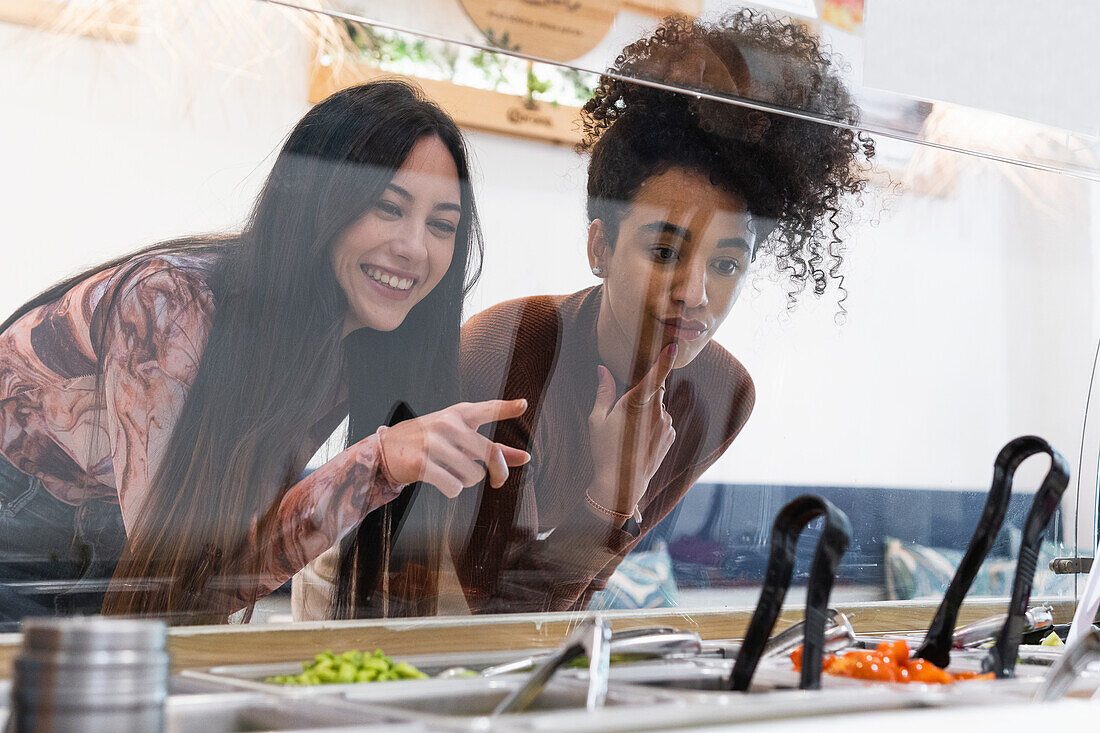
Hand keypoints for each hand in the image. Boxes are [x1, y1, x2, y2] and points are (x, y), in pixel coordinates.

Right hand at [378, 399, 530, 497]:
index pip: (488, 409)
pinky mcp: (422, 464)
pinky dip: (452, 489)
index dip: (507, 408)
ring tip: (452, 471)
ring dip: (468, 481)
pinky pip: (454, 487)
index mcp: (459, 413)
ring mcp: (433, 443)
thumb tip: (525, 458)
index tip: (523, 404)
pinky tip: (441, 479)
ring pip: (474, 475)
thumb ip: (492, 447)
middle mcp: (447, 424)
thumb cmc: (429, 441)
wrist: (386, 450)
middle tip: (496, 480)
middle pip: (490, 454)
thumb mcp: (459, 436)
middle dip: (497, 472)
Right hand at [587, 344, 677, 515]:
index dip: (664, 359)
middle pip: (654, 391)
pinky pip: (664, 422)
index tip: (673, 346)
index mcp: (637, 403)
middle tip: (626, 412)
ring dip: (649, 412)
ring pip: (659, 407)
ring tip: (631, 433)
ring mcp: (666, 425)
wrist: (622, 483)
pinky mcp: (671, 436)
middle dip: (644, 394)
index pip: (654, 376)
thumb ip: (603, 392)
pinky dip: (654, 425)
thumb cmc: (605, 449)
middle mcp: (656, 412)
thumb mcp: (597, 420)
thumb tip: (601, 369)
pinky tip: (640, 440)